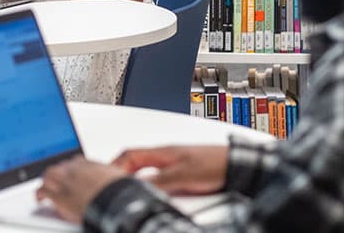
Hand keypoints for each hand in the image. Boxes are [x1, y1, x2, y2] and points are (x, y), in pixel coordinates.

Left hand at [35, 156, 127, 223]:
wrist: (116, 204)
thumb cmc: (120, 194)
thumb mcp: (120, 180)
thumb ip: (113, 178)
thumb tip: (120, 180)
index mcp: (92, 165)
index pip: (77, 162)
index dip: (73, 168)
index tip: (73, 173)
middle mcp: (77, 170)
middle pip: (61, 166)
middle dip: (58, 173)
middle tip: (56, 180)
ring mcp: (67, 181)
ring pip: (49, 175)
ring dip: (47, 180)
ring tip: (45, 187)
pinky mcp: (60, 196)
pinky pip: (44, 190)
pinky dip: (40, 194)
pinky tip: (40, 198)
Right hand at [112, 145, 228, 194]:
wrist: (236, 164)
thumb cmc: (214, 165)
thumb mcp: (182, 176)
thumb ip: (158, 181)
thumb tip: (137, 186)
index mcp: (161, 152)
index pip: (129, 154)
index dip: (114, 165)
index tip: (106, 177)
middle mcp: (166, 155)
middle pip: (135, 161)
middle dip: (121, 171)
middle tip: (113, 183)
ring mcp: (174, 162)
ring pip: (146, 168)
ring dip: (135, 176)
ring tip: (128, 188)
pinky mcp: (182, 170)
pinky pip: (158, 174)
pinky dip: (148, 181)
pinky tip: (152, 191)